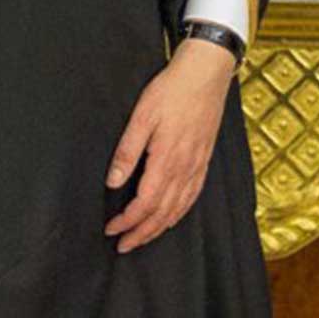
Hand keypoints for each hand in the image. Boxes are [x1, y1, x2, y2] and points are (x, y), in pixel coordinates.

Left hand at [104, 38, 236, 253]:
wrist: (207, 72)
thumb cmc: (172, 90)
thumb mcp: (142, 116)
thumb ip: (127, 151)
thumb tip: (114, 182)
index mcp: (167, 158)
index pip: (146, 203)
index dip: (128, 221)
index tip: (111, 229)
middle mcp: (186, 167)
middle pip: (163, 212)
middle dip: (142, 233)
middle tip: (123, 245)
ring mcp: (198, 164)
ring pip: (180, 208)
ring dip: (160, 228)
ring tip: (143, 238)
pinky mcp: (205, 158)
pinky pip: (194, 195)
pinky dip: (181, 212)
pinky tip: (172, 216)